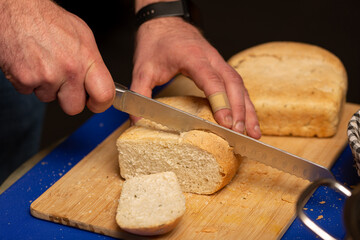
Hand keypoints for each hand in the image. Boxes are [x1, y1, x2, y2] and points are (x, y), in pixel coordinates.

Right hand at [0, 0, 114, 114]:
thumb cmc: (47, 19)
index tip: (95, 102)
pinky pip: (29, 92)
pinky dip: (28, 81)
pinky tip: (30, 63)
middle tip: (63, 82)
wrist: (16, 9)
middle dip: (69, 98)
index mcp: (87, 58)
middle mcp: (70, 69)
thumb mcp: (82, 36)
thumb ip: (92, 63)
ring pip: (50, 98)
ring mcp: (47, 76)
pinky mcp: (25, 79)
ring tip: (43, 63)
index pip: (104, 95)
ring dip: (46, 87)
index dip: (100, 104)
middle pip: (75, 107)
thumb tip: (98, 81)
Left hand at [131, 17, 260, 138]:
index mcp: (192, 57)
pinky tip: (248, 118)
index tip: (225, 122)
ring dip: (248, 109)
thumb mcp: (143, 68)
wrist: (164, 23)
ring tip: (253, 132)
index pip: (211, 80)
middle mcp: (210, 58)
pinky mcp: (220, 66)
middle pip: (233, 84)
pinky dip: (244, 102)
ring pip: (240, 85)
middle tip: (240, 133)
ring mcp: (218, 61)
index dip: (220, 101)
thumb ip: (139, 92)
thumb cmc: (156, 43)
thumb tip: (136, 119)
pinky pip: (238, 85)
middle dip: (240, 110)